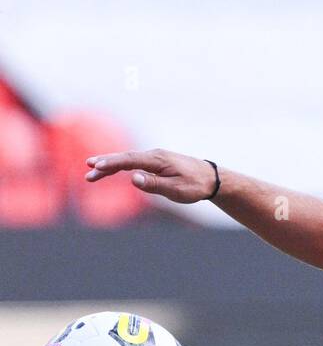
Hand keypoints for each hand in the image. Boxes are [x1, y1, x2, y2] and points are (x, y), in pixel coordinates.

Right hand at [85, 149, 217, 203]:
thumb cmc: (194, 186)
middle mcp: (154, 155)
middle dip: (105, 163)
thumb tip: (133, 178)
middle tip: (88, 168)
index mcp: (157, 160)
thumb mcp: (175, 190)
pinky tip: (111, 170)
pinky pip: (134, 163)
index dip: (112, 163)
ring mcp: (154, 158)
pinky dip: (121, 166)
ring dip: (110, 165)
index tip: (96, 166)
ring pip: (128, 160)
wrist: (210, 178)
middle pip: (125, 158)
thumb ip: (153, 184)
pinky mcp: (156, 163)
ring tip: (93, 172)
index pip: (129, 160)